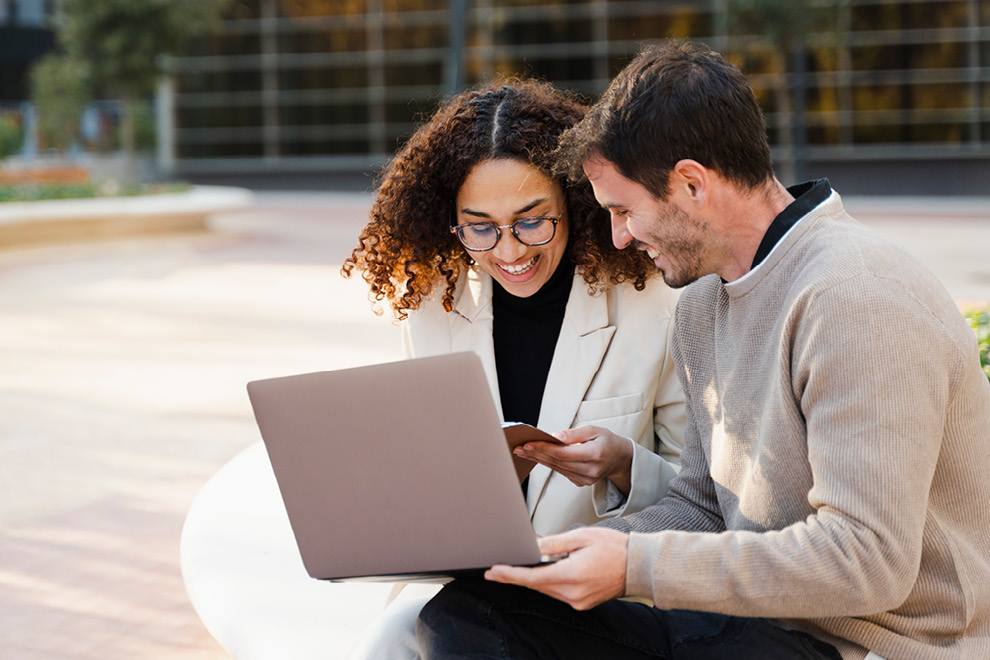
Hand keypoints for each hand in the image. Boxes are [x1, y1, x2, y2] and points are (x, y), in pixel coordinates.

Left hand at [485, 527, 627, 609]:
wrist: (638, 566)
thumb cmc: (614, 548)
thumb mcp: (581, 536)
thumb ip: (554, 544)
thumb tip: (532, 546)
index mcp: (572, 574)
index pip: (533, 578)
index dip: (511, 575)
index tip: (494, 571)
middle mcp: (574, 593)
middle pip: (537, 586)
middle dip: (516, 577)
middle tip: (495, 571)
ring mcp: (578, 601)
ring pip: (546, 590)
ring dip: (532, 580)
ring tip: (517, 568)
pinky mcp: (582, 603)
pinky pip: (558, 594)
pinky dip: (547, 584)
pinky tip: (543, 574)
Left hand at [514, 424, 633, 493]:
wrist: (619, 459)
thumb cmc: (606, 441)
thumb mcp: (594, 430)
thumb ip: (574, 434)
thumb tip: (554, 436)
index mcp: (594, 455)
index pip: (563, 453)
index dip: (544, 448)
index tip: (527, 443)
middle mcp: (589, 471)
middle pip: (556, 462)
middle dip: (535, 454)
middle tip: (517, 447)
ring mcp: (585, 479)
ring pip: (556, 468)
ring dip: (538, 459)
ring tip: (521, 451)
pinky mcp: (581, 483)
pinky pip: (560, 472)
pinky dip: (548, 463)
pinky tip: (536, 457)